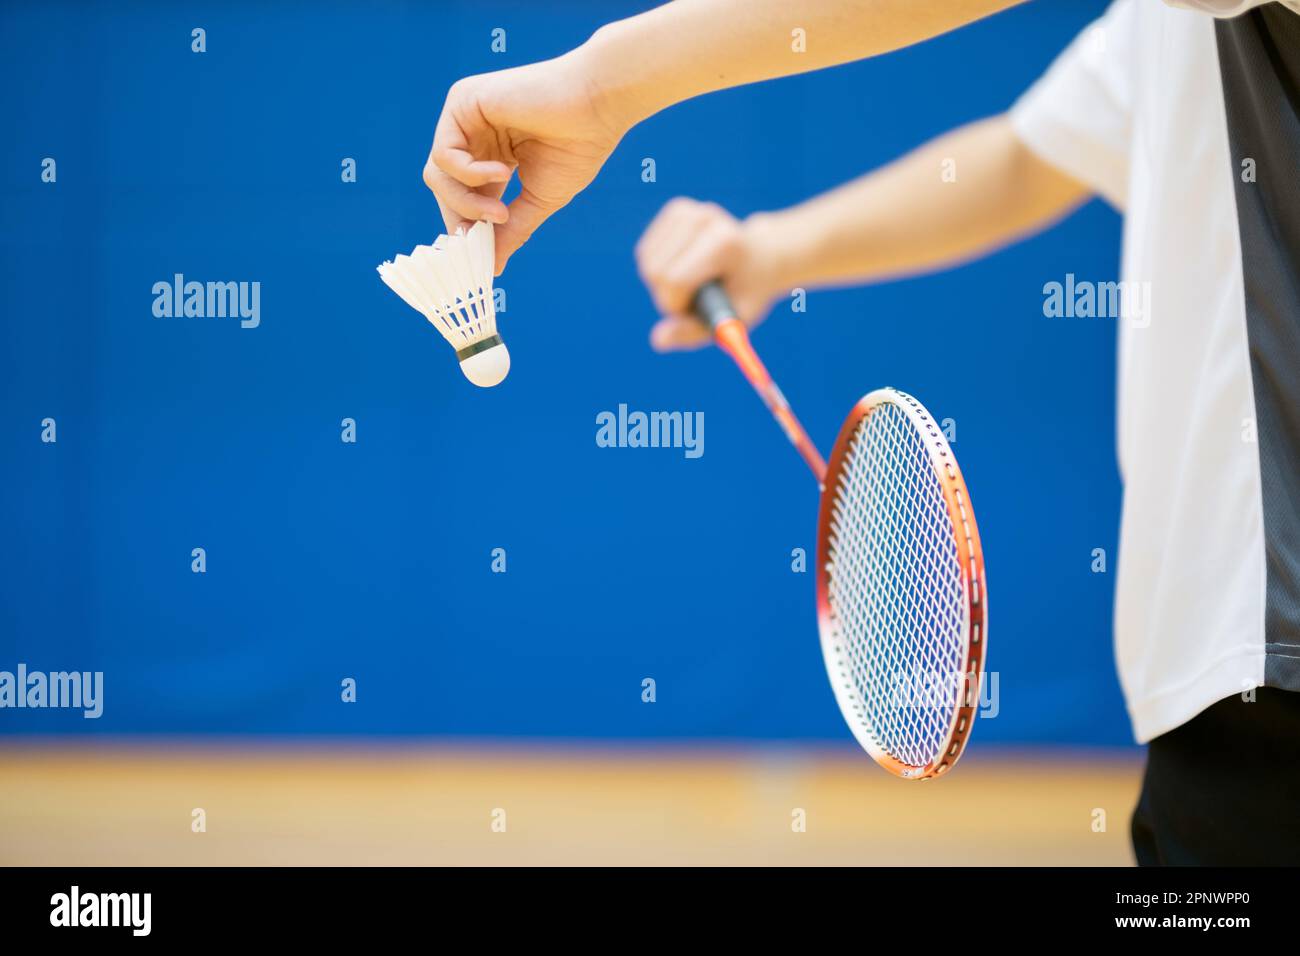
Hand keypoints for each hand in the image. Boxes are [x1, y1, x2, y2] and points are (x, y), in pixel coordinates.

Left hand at [425, 50, 627, 274]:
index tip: (484, 256)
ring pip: (437, 175)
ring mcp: (465, 117)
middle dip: (463, 219)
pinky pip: (444, 155)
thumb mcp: (539, 200)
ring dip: (466, 203)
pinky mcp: (462, 101)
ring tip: (502, 212)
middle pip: (442, 188)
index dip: (468, 226)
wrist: (597, 106)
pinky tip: (504, 173)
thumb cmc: (577, 148)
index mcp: (492, 154)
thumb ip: (511, 231)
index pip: (461, 196)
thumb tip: (492, 268)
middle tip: (486, 242)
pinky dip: (469, 175)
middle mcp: (474, 134)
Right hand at [634, 199, 785, 351]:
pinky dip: (657, 267)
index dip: (677, 305)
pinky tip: (682, 265)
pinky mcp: (676, 210)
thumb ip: (693, 333)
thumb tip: (658, 340)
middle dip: (668, 294)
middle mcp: (705, 218)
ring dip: (662, 282)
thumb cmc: (747, 293)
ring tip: (693, 280)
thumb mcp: (731, 321)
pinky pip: (645, 251)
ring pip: (646, 260)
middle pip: (655, 271)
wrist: (760, 260)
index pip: (673, 280)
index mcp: (724, 243)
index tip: (696, 307)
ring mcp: (689, 210)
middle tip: (696, 295)